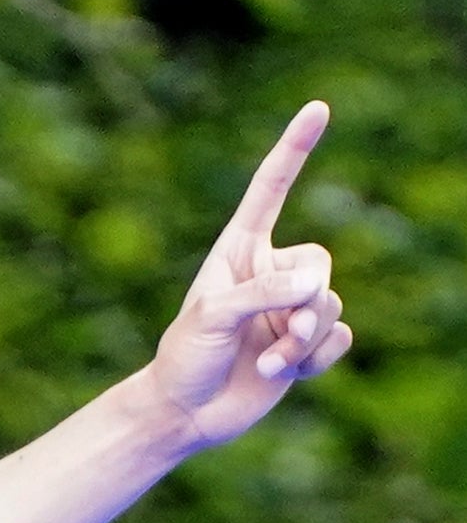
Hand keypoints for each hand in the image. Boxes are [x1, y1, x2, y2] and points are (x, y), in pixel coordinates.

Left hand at [144, 100, 353, 451]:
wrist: (185, 414)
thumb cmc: (184, 359)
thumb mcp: (212, 317)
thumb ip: (261, 294)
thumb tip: (312, 289)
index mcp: (239, 251)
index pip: (270, 191)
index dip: (294, 150)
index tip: (317, 109)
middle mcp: (269, 274)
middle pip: (319, 264)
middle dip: (306, 299)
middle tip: (283, 328)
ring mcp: (289, 309)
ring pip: (330, 305)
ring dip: (304, 337)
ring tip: (269, 360)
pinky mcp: (305, 344)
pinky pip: (339, 337)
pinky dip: (316, 357)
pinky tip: (284, 373)